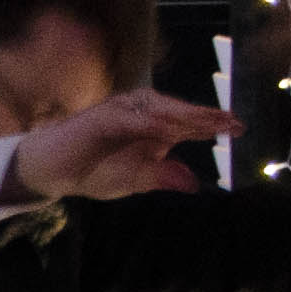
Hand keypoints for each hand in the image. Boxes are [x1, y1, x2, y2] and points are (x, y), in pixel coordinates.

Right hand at [9, 88, 237, 202]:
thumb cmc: (93, 171)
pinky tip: (165, 129)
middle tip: (230, 122)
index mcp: (152, 128)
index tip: (239, 128)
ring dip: (181, 114)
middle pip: (177, 111)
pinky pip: (127, 117)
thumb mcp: (135, 180)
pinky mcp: (99, 117)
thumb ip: (163, 177)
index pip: (187, 123)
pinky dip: (146, 122)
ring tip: (206, 121)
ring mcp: (120, 113)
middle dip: (203, 116)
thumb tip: (194, 183)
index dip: (212, 124)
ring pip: (156, 108)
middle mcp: (139, 114)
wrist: (51, 172)